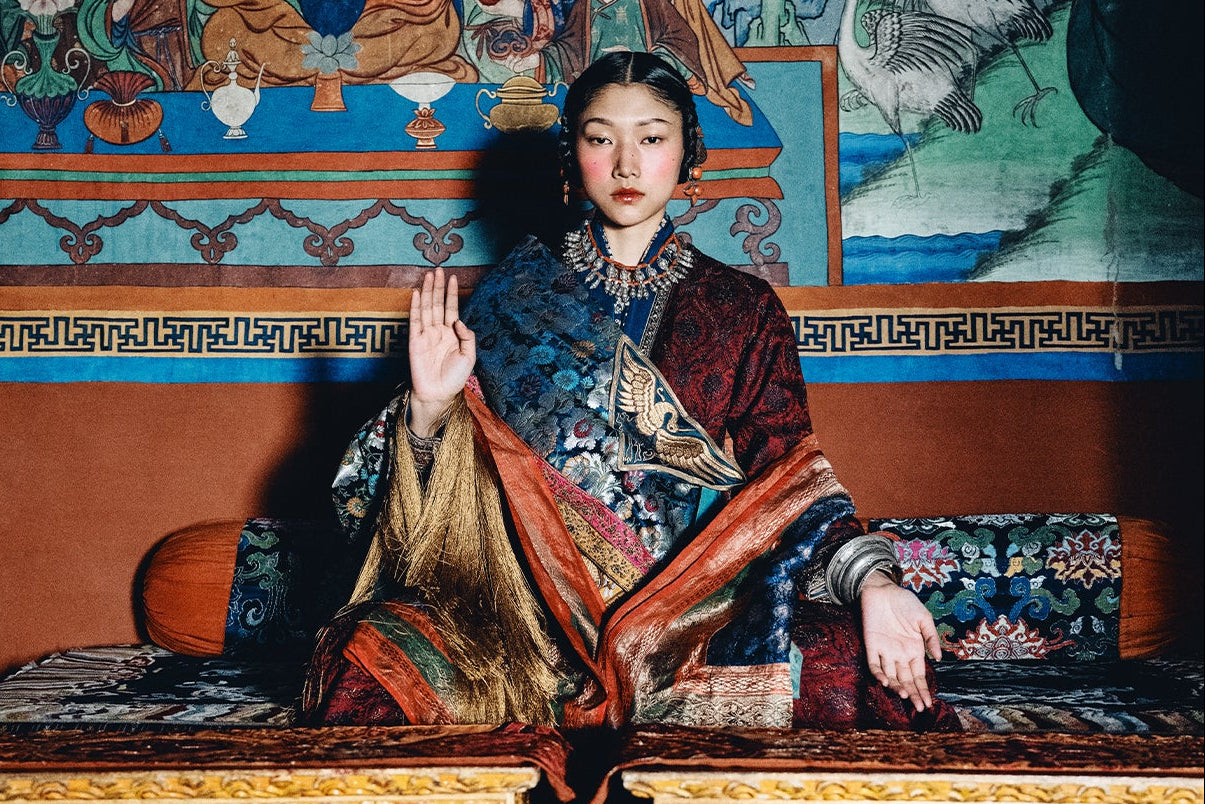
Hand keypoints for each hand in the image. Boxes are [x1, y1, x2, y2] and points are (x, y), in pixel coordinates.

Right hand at [408, 268, 474, 436]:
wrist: (438, 394)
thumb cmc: (454, 378)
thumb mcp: (469, 356)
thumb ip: (467, 336)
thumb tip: (458, 320)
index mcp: (452, 333)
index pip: (451, 308)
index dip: (452, 293)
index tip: (453, 277)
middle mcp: (438, 331)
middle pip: (437, 304)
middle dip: (438, 287)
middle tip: (438, 270)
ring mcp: (426, 335)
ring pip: (426, 308)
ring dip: (427, 292)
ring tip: (429, 276)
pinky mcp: (415, 342)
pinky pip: (414, 321)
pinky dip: (415, 307)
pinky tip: (416, 294)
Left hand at [859, 573, 941, 710]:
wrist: (883, 590)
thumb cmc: (905, 602)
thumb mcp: (924, 619)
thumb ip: (931, 638)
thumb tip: (939, 659)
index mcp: (914, 650)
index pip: (919, 676)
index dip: (923, 690)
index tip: (929, 704)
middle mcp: (900, 655)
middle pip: (906, 680)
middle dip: (913, 695)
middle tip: (919, 708)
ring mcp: (885, 651)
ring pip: (891, 676)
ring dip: (897, 687)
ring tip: (905, 696)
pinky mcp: (871, 645)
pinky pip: (874, 664)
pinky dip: (878, 674)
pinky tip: (885, 682)